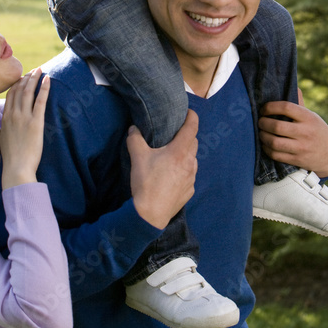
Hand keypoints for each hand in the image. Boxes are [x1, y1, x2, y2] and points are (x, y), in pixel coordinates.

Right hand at [0, 69, 50, 188]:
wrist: (17, 168)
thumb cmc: (13, 158)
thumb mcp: (5, 139)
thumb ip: (8, 128)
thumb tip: (10, 125)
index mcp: (6, 118)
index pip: (10, 95)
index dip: (17, 84)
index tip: (22, 77)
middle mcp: (13, 115)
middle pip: (19, 90)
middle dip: (26, 78)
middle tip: (33, 71)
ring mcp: (24, 117)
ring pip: (28, 92)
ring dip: (34, 78)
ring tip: (40, 70)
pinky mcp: (35, 122)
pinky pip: (40, 100)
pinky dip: (44, 88)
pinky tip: (48, 80)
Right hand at [127, 110, 198, 228]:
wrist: (149, 215)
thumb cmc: (145, 183)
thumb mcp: (137, 157)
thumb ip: (135, 138)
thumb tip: (134, 128)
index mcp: (180, 151)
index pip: (192, 128)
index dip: (192, 117)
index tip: (188, 112)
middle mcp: (190, 163)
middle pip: (193, 143)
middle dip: (186, 136)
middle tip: (174, 135)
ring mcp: (192, 178)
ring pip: (192, 160)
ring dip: (185, 154)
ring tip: (171, 156)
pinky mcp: (190, 191)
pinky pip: (189, 175)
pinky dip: (183, 171)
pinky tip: (171, 175)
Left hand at [258, 90, 327, 177]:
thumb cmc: (316, 130)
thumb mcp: (312, 116)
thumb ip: (299, 103)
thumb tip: (290, 83)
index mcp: (308, 117)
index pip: (286, 107)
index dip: (270, 107)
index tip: (264, 109)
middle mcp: (305, 132)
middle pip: (277, 126)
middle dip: (263, 123)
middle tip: (260, 121)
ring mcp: (301, 147)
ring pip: (274, 142)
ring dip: (263, 136)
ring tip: (261, 132)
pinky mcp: (297, 160)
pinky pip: (276, 155)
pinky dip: (266, 149)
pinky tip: (265, 144)